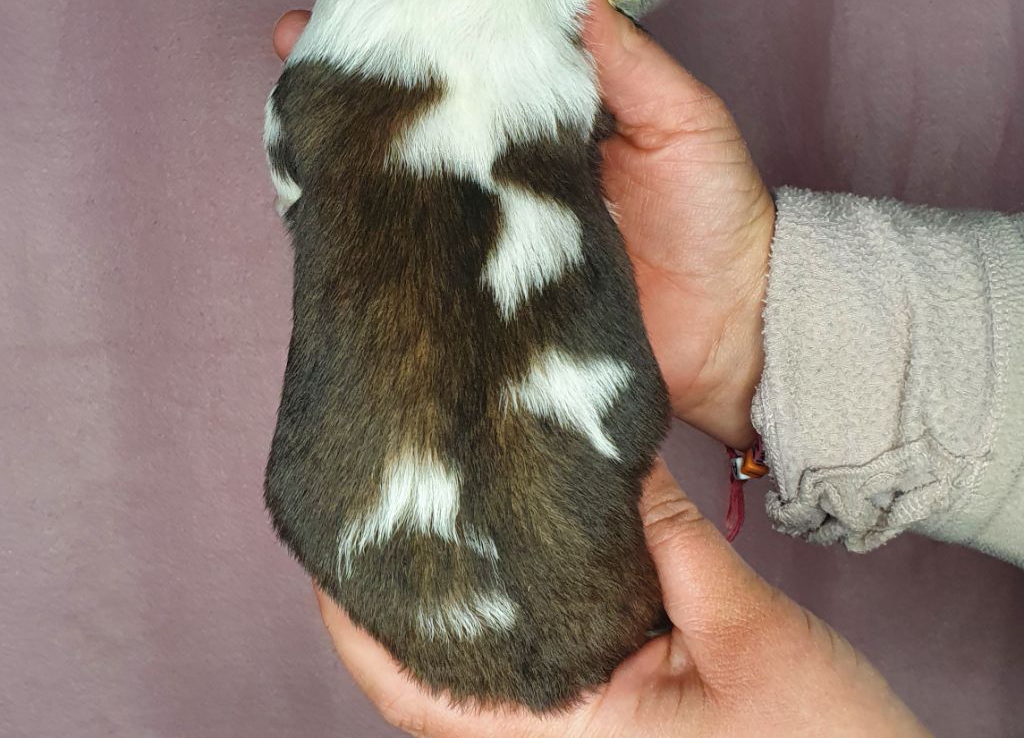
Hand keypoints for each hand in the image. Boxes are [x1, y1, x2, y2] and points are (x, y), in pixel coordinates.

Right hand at [272, 0, 773, 447]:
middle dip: (364, 75)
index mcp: (555, 118)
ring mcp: (491, 228)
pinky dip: (372, 227)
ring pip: (410, 177)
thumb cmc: (717, 216)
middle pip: (429, 114)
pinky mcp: (482, 290)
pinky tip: (324, 195)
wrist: (734, 332)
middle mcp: (511, 166)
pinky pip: (419, 254)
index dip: (430, 24)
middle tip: (296, 36)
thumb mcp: (683, 121)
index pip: (481, 59)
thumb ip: (626, 63)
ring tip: (294, 103)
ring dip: (352, 142)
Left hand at [313, 462, 928, 737]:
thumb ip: (671, 541)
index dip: (357, 627)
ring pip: (493, 666)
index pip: (420, 693)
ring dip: (462, 594)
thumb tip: (611, 450)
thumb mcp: (748, 635)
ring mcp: (590, 736)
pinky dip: (523, 603)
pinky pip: (547, 659)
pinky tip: (528, 548)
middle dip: (402, 595)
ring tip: (442, 510)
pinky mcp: (625, 720)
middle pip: (442, 676)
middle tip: (386, 502)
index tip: (329, 551)